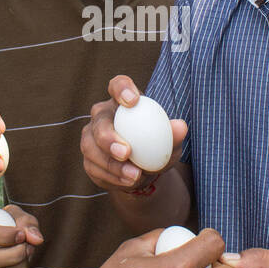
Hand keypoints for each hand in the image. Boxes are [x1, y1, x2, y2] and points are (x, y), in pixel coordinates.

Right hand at [80, 74, 186, 193]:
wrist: (143, 171)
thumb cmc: (157, 147)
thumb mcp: (170, 142)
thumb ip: (174, 134)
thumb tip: (180, 127)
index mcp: (122, 102)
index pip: (118, 85)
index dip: (122, 89)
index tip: (133, 101)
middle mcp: (102, 115)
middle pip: (99, 120)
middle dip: (109, 137)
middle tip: (126, 152)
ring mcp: (91, 137)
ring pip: (91, 147)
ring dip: (112, 164)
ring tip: (134, 175)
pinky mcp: (88, 159)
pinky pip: (94, 168)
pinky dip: (112, 177)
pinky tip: (128, 182)